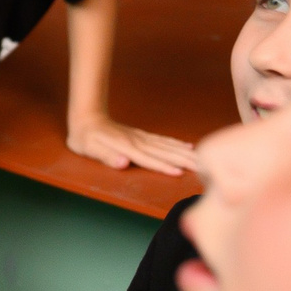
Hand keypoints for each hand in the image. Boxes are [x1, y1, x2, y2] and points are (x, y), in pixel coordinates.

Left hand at [67, 115, 195, 174]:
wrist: (86, 117)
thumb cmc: (85, 137)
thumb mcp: (88, 149)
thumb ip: (106, 156)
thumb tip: (122, 163)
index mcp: (126, 147)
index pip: (148, 159)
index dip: (163, 166)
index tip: (179, 173)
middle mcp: (138, 142)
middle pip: (164, 152)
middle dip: (184, 160)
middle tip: (205, 167)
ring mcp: (141, 138)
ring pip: (167, 146)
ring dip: (185, 152)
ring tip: (203, 158)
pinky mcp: (142, 136)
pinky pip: (163, 140)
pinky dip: (177, 143)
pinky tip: (189, 146)